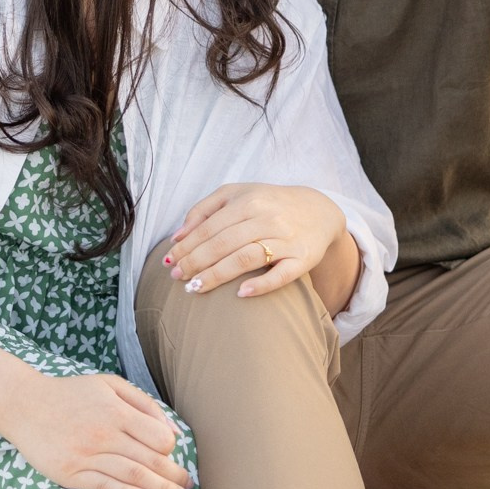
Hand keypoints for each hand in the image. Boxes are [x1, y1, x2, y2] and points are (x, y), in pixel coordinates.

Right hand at [1, 371, 190, 488]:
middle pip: (151, 461)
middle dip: (174, 478)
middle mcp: (105, 434)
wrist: (24, 405)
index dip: (171, 450)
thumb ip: (143, 404)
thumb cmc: (71, 394)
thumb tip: (172, 432)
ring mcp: (87, 455)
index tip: (172, 458)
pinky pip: (105, 486)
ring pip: (133, 476)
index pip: (159, 439)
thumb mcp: (109, 384)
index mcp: (117, 411)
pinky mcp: (71, 473)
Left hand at [162, 183, 345, 301]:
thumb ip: (205, 210)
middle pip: (224, 243)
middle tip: (177, 278)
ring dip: (217, 274)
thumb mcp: (238, 194)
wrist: (319, 210)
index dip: (187, 246)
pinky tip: (241, 294)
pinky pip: (282, 274)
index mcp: (249, 200)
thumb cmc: (269, 204)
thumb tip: (177, 236)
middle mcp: (267, 218)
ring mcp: (286, 239)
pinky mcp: (303, 258)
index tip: (169, 262)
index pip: (210, 227)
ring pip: (246, 258)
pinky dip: (262, 284)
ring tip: (195, 288)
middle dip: (196, 262)